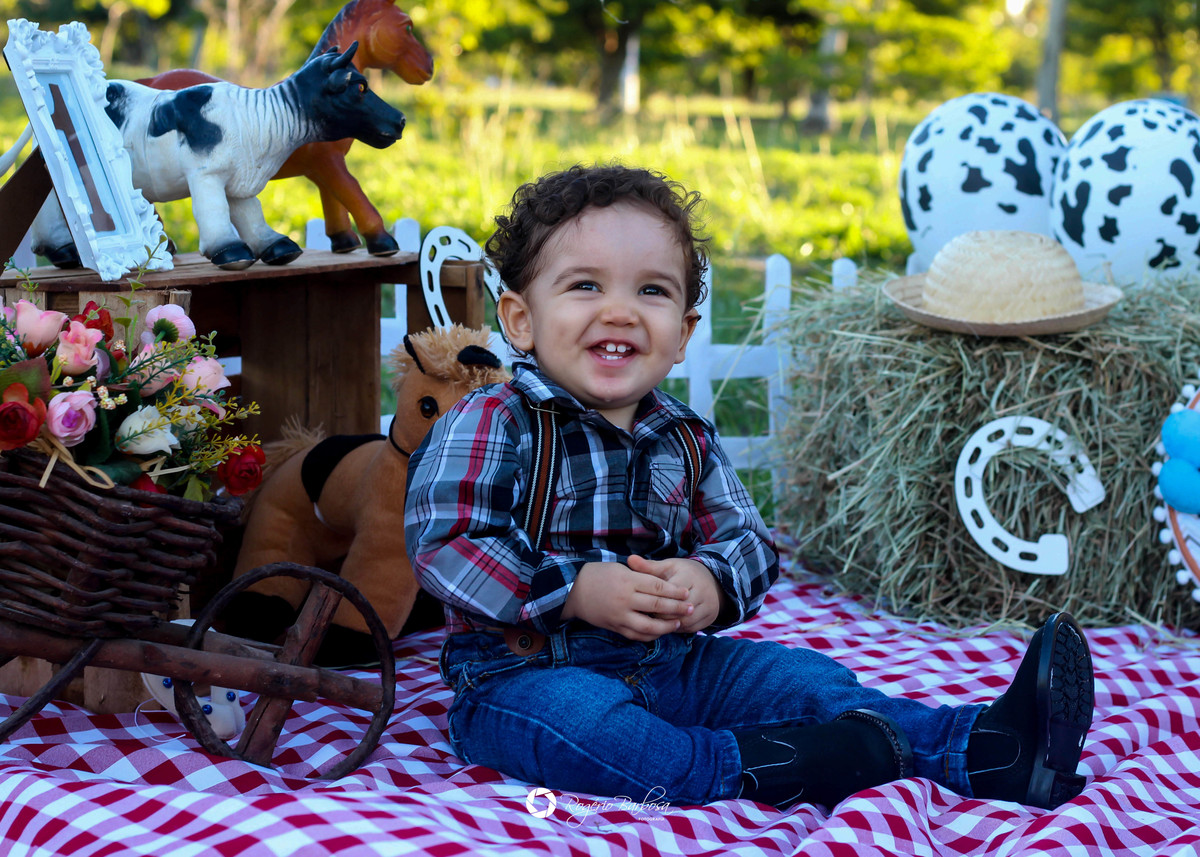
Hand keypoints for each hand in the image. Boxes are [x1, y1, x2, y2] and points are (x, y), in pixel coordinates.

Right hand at [562, 560, 692, 641]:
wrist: (572, 591)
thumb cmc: (597, 575)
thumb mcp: (620, 568)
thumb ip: (641, 576)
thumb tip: (663, 584)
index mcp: (628, 580)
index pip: (658, 587)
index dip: (675, 591)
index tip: (686, 592)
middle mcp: (626, 599)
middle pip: (657, 605)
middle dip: (677, 608)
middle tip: (690, 608)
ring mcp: (620, 615)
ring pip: (649, 625)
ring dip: (666, 626)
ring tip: (678, 624)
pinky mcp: (615, 627)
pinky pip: (636, 635)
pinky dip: (650, 635)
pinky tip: (660, 633)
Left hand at [628, 555, 725, 633]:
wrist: (711, 580)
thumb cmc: (683, 573)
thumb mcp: (667, 567)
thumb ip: (648, 566)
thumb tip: (630, 560)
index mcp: (689, 576)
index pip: (669, 592)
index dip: (654, 599)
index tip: (641, 602)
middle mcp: (702, 591)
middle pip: (678, 608)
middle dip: (661, 613)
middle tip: (645, 615)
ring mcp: (708, 606)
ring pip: (685, 621)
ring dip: (669, 623)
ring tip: (654, 622)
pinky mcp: (709, 618)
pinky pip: (691, 628)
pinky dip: (677, 629)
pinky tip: (666, 626)